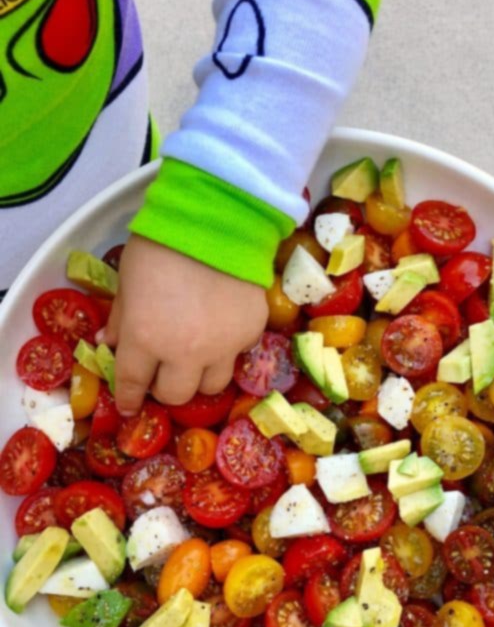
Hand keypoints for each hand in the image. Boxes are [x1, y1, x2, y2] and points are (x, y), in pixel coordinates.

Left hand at [101, 235, 267, 415]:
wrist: (218, 221)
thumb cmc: (161, 245)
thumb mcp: (127, 280)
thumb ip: (120, 318)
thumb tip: (110, 343)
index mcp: (145, 338)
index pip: (132, 384)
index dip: (128, 398)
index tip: (128, 405)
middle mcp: (184, 353)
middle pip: (175, 395)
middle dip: (165, 387)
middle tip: (163, 373)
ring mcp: (222, 347)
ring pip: (211, 386)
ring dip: (198, 377)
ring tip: (196, 357)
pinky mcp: (250, 334)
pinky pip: (236, 355)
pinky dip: (226, 350)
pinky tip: (221, 328)